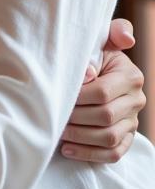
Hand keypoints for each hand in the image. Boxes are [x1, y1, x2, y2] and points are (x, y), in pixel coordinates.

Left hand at [63, 18, 144, 162]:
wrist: (97, 68)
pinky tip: (67, 149)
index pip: (102, 93)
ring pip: (109, 137)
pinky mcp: (127, 138)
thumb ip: (109, 35)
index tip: (56, 96)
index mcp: (130, 76)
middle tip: (52, 115)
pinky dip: (89, 154)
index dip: (77, 97)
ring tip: (57, 132)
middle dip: (75, 118)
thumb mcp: (98, 40)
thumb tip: (111, 50)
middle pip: (105, 117)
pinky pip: (113, 153)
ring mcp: (133, 121)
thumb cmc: (90, 53)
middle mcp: (136, 100)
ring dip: (80, 137)